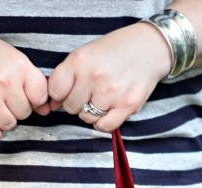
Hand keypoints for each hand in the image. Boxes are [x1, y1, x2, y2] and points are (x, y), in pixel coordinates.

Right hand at [0, 20, 49, 138]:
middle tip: (4, 98)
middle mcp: (4, 81)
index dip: (34, 99)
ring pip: (8, 124)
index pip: (40, 97)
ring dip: (4, 119)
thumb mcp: (13, 58)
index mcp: (19, 66)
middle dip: (17, 109)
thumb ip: (32, 83)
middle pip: (24, 114)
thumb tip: (45, 111)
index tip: (23, 94)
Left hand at [48, 22, 171, 131]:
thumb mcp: (86, 53)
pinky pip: (104, 126)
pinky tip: (110, 109)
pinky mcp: (127, 105)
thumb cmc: (114, 51)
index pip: (55, 91)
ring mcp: (111, 92)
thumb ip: (66, 77)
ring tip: (104, 95)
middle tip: (92, 91)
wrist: (150, 47)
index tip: (69, 90)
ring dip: (92, 112)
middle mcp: (94, 76)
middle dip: (77, 102)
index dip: (61, 94)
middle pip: (70, 108)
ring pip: (86, 118)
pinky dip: (104, 122)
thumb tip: (50, 105)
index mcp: (80, 60)